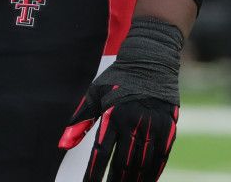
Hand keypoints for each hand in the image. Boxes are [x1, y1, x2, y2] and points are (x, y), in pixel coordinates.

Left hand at [58, 18, 182, 181]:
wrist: (151, 60)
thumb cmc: (117, 78)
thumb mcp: (94, 94)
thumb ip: (80, 120)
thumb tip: (62, 144)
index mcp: (112, 115)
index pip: (100, 154)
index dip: (93, 174)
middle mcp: (133, 123)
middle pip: (121, 164)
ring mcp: (153, 127)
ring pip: (141, 165)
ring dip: (132, 181)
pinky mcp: (169, 129)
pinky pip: (160, 159)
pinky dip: (152, 174)